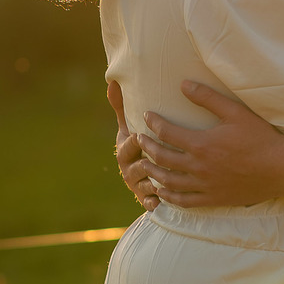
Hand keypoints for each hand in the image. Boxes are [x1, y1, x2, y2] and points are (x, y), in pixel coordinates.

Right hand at [109, 81, 158, 210]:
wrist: (142, 171)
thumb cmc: (139, 142)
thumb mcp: (129, 124)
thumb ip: (122, 105)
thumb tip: (113, 81)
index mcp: (124, 149)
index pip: (129, 145)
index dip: (136, 141)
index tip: (143, 135)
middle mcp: (128, 169)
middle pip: (138, 166)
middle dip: (149, 162)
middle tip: (163, 159)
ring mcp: (137, 186)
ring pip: (146, 185)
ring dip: (156, 182)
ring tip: (170, 179)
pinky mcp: (146, 200)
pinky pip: (150, 202)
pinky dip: (156, 201)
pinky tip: (164, 199)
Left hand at [135, 81, 283, 207]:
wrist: (282, 169)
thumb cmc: (261, 138)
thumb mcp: (235, 112)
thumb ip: (208, 98)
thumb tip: (183, 84)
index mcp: (201, 144)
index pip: (166, 133)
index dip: (153, 123)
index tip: (146, 116)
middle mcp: (199, 167)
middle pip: (162, 157)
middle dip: (147, 147)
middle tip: (139, 139)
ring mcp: (205, 186)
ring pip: (168, 181)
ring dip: (153, 171)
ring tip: (144, 163)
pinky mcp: (214, 199)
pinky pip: (184, 202)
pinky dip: (169, 197)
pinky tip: (162, 192)